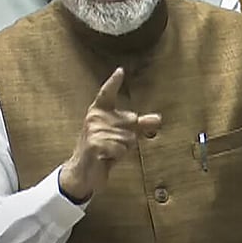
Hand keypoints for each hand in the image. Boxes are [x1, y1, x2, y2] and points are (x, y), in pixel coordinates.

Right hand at [59, 67, 161, 201]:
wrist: (83, 171)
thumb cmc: (103, 149)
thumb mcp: (122, 135)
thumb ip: (139, 125)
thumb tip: (158, 119)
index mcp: (99, 111)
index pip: (107, 93)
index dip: (113, 82)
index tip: (120, 71)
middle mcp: (95, 117)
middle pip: (131, 122)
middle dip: (129, 137)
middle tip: (114, 145)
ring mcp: (94, 130)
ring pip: (128, 138)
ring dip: (123, 149)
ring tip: (109, 152)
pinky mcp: (95, 144)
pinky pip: (121, 149)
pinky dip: (118, 156)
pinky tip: (107, 157)